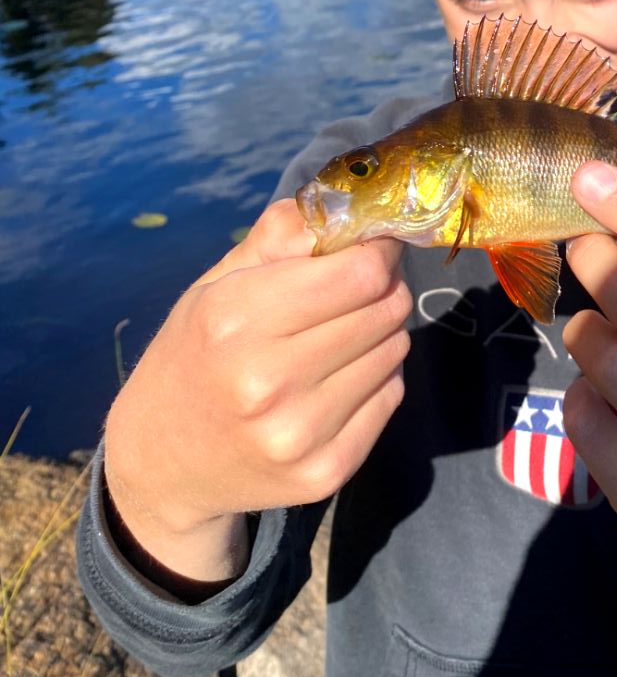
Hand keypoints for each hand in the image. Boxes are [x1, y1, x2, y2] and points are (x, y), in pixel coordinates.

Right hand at [104, 198, 409, 584]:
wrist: (162, 463)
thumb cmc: (196, 353)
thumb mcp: (217, 282)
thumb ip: (282, 235)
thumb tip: (351, 205)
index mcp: (235, 319)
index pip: (359, 273)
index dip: (378, 251)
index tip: (373, 247)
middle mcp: (267, 380)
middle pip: (386, 309)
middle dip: (383, 288)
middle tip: (359, 289)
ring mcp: (298, 434)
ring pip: (395, 351)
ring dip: (381, 333)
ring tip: (339, 337)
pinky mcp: (325, 472)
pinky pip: (391, 397)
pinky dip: (377, 378)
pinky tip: (338, 379)